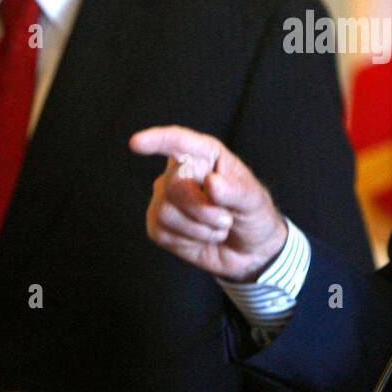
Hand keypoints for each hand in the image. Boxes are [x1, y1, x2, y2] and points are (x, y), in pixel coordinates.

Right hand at [129, 125, 287, 282]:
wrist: (250, 250)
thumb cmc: (253, 214)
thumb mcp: (254, 200)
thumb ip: (235, 191)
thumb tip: (211, 182)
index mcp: (206, 155)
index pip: (178, 142)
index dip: (157, 140)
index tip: (137, 143)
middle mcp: (181, 172)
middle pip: (173, 185)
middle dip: (202, 209)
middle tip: (226, 220)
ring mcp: (166, 198)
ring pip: (166, 212)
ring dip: (199, 228)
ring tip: (217, 228)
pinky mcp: (158, 224)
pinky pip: (162, 231)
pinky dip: (189, 241)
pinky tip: (202, 238)